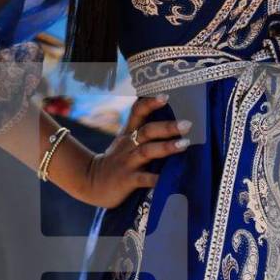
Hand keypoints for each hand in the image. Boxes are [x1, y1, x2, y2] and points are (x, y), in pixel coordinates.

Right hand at [76, 95, 191, 207]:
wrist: (92, 182)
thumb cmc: (118, 160)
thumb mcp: (126, 141)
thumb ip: (144, 131)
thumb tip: (173, 121)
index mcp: (129, 133)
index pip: (137, 112)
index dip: (150, 103)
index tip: (166, 96)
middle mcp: (128, 145)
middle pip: (147, 131)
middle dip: (167, 127)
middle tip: (187, 124)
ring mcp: (127, 162)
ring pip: (147, 151)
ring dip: (166, 147)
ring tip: (184, 144)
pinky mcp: (127, 180)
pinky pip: (143, 179)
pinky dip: (155, 179)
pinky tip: (167, 178)